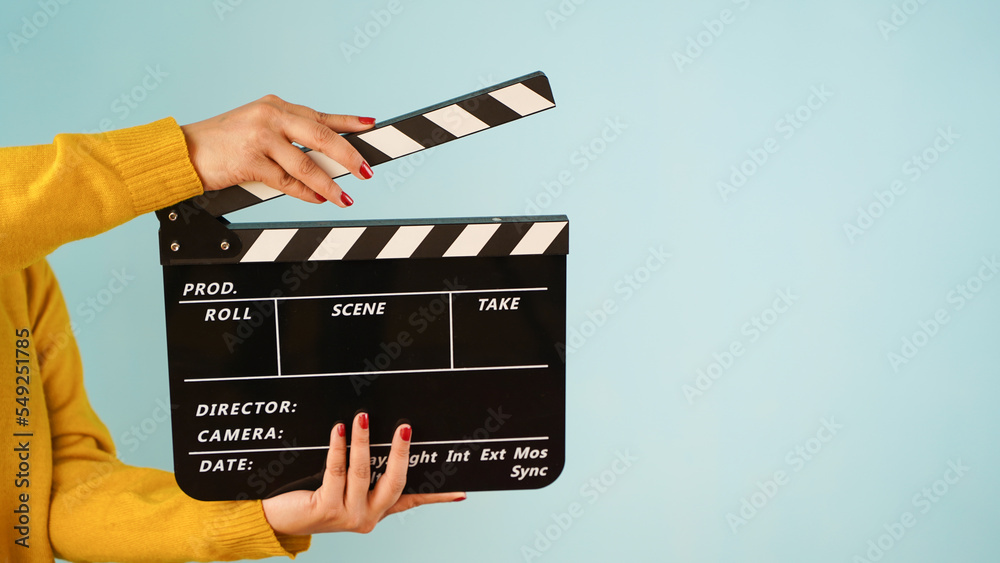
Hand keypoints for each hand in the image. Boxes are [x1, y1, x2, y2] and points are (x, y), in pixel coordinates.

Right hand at [180, 95, 375, 206]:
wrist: (185, 151)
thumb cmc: (222, 143)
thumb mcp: (257, 128)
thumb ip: (288, 136)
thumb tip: (325, 158)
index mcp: (275, 106)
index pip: (320, 115)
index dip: (349, 121)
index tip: (370, 125)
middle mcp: (270, 116)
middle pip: (322, 136)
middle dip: (349, 155)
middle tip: (365, 171)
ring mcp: (260, 137)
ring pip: (306, 163)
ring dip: (329, 184)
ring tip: (345, 197)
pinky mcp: (250, 160)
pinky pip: (287, 181)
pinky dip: (305, 192)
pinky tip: (318, 198)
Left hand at [261, 413, 465, 534]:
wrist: (279, 519)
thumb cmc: (313, 495)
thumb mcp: (345, 484)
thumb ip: (365, 471)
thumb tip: (380, 435)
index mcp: (377, 511)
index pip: (413, 500)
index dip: (437, 497)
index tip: (460, 491)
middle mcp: (367, 517)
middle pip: (394, 484)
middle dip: (400, 453)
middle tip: (404, 427)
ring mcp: (348, 516)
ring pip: (362, 473)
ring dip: (363, 442)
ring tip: (363, 418)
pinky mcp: (326, 509)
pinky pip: (336, 471)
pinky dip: (338, 447)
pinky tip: (338, 430)